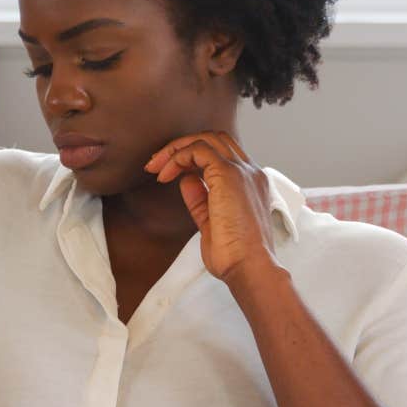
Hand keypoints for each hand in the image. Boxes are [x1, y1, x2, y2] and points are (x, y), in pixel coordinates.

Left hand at [144, 130, 278, 290]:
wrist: (250, 268)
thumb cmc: (235, 256)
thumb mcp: (211, 223)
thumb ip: (200, 199)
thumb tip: (186, 180)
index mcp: (250, 183)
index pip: (222, 154)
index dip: (191, 157)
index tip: (166, 172)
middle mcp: (250, 172)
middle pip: (214, 139)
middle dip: (181, 147)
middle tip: (156, 165)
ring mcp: (241, 171)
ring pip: (206, 139)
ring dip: (176, 149)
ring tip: (156, 168)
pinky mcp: (228, 174)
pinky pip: (198, 150)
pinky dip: (178, 158)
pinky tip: (165, 175)